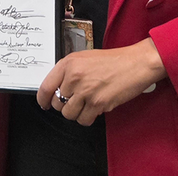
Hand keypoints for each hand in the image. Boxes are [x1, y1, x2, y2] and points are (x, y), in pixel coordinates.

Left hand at [37, 38, 165, 124]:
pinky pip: (84, 120)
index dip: (43, 100)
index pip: (46, 87)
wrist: (135, 63)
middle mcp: (74, 76)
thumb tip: (57, 88)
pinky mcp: (97, 104)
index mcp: (69, 63)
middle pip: (58, 103)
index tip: (44, 104)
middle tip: (77, 99)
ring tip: (88, 102)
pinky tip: (96, 107)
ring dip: (77, 112)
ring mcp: (86, 91)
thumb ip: (69, 71)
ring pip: (69, 114)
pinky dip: (88, 117)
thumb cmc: (113, 60)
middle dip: (66, 104)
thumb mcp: (85, 58)